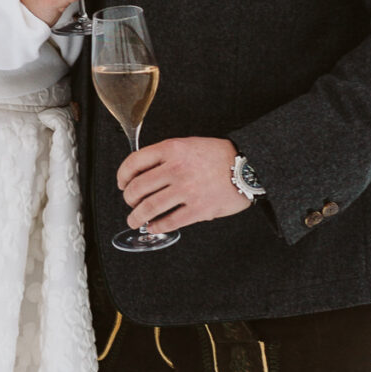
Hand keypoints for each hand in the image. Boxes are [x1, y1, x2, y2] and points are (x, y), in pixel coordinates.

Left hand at [117, 137, 250, 232]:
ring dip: (137, 217)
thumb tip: (143, 173)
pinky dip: (157, 227)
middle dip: (129, 200)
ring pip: (149, 208)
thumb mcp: (188, 145)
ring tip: (135, 220)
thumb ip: (166, 156)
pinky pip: (170, 222)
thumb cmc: (219, 156)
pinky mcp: (198, 209)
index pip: (134, 162)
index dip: (122, 176)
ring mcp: (187, 190)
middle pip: (137, 188)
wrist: (248, 167)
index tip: (122, 184)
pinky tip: (155, 227)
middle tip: (130, 204)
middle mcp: (176, 168)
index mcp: (172, 149)